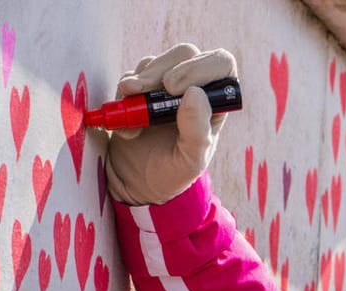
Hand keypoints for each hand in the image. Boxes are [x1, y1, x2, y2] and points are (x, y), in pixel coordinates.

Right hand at [104, 44, 236, 205]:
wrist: (138, 182)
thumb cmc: (173, 172)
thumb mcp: (190, 161)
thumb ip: (197, 131)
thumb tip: (193, 93)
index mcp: (217, 100)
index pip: (221, 63)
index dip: (200, 67)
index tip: (174, 88)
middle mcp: (195, 85)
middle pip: (185, 53)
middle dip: (161, 70)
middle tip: (142, 92)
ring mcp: (166, 84)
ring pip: (155, 62)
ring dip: (139, 85)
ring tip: (134, 123)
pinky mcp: (141, 87)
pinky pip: (131, 76)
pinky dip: (124, 97)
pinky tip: (126, 126)